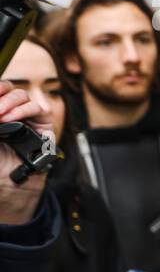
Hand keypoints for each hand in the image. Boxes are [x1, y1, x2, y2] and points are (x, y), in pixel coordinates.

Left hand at [0, 81, 48, 222]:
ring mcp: (28, 117)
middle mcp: (12, 111)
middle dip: (0, 94)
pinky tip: (12, 118)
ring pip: (22, 96)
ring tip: (1, 116)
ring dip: (9, 103)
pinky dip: (24, 110)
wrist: (8, 181)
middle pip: (9, 89)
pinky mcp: (44, 125)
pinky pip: (38, 109)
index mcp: (0, 112)